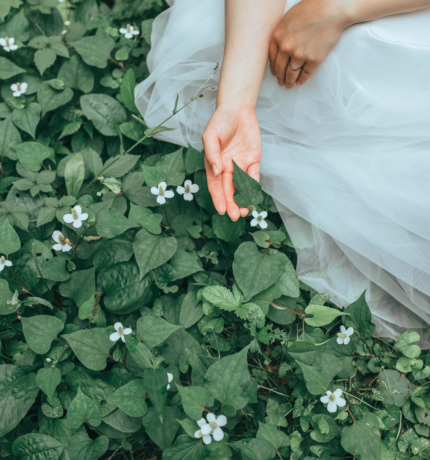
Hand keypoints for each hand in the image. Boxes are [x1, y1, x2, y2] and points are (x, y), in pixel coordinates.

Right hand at [202, 103, 261, 220]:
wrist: (237, 108)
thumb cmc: (220, 121)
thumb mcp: (211, 135)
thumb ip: (212, 153)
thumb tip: (216, 171)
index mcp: (214, 164)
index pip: (216, 186)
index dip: (218, 198)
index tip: (221, 210)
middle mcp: (226, 168)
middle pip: (229, 190)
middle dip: (232, 204)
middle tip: (236, 216)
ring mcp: (240, 165)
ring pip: (242, 186)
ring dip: (243, 199)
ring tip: (245, 211)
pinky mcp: (253, 160)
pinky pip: (254, 175)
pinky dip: (254, 186)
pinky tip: (254, 196)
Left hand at [269, 0, 350, 87]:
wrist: (331, 8)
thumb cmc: (311, 9)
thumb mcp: (288, 19)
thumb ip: (281, 33)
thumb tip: (279, 47)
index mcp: (278, 36)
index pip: (271, 58)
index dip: (273, 68)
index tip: (274, 73)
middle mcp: (286, 48)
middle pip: (280, 69)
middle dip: (279, 78)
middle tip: (281, 82)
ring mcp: (299, 55)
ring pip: (291, 74)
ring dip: (289, 82)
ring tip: (289, 85)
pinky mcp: (313, 60)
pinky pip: (305, 74)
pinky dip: (301, 80)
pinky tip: (300, 82)